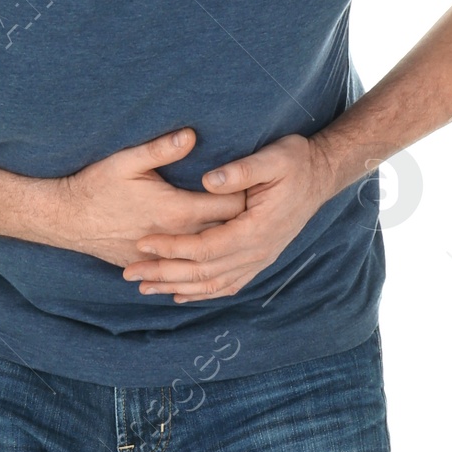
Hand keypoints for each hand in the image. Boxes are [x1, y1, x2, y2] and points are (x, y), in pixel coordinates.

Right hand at [54, 127, 245, 270]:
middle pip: (227, 234)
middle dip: (244, 221)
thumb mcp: (127, 160)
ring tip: (244, 228)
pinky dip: (205, 261)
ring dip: (228, 243)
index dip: (248, 195)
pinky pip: (188, 269)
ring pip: (210, 256)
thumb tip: (192, 135)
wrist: (67, 219)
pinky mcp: (153, 266)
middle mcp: (176, 238)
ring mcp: (165, 256)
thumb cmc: (97, 185)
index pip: (230, 207)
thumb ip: (162, 149)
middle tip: (261, 204)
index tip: (257, 183)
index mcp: (176, 210)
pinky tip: (219, 252)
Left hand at [120, 132, 335, 301]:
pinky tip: (180, 294)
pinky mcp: (259, 260)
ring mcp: (260, 260)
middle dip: (164, 274)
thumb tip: (208, 181)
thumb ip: (242, 170)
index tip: (143, 243)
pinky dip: (202, 293)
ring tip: (145, 289)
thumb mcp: (274, 157)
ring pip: (213, 285)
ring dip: (177, 288)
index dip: (172, 248)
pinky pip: (228, 285)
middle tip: (130, 273)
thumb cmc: (296, 162)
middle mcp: (257, 252)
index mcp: (256, 229)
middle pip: (203, 273)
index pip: (204, 247)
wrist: (321, 176)